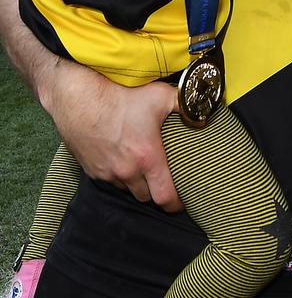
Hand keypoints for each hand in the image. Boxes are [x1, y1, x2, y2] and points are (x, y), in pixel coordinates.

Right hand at [43, 63, 181, 211]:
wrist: (79, 98)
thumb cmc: (121, 95)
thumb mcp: (161, 95)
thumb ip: (187, 106)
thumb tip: (204, 113)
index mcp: (147, 158)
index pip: (165, 196)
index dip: (176, 204)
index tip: (183, 203)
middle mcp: (127, 171)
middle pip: (147, 196)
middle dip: (157, 191)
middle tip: (165, 180)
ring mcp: (107, 173)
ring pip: (128, 189)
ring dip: (137, 183)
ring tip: (144, 168)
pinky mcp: (91, 170)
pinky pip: (110, 181)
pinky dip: (119, 176)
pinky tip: (123, 160)